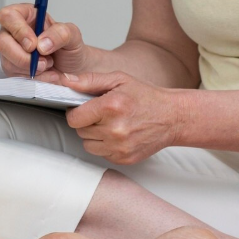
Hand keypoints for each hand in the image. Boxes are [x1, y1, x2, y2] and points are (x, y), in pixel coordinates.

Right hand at [0, 3, 90, 77]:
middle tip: (43, 61)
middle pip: (2, 42)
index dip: (18, 30)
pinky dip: (33, 78)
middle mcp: (15, 32)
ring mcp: (12, 51)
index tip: (33, 44)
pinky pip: (15, 76)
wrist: (74, 70)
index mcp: (27, 16)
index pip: (8, 16)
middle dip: (22, 56)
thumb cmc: (70, 48)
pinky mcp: (13, 68)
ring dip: (31, 68)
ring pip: (7, 61)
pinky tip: (46, 74)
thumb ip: (60, 33)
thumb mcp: (73, 35)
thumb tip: (42, 43)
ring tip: (49, 65)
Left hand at [54, 71, 184, 165]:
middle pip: (80, 131)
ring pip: (88, 145)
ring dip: (94, 136)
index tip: (83, 108)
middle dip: (87, 122)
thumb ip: (90, 80)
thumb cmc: (146, 96)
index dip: (75, 112)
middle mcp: (114, 129)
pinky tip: (118, 134)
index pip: (74, 118)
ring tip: (110, 124)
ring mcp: (120, 147)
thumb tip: (65, 81)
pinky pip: (101, 154)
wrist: (173, 117)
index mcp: (111, 106)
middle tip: (102, 114)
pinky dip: (106, 145)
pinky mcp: (124, 159)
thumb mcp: (119, 80)